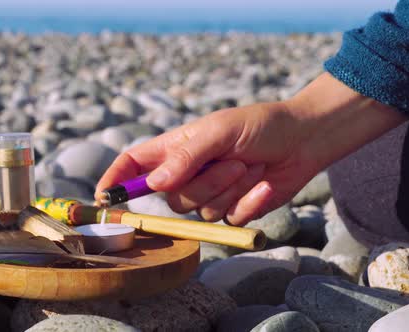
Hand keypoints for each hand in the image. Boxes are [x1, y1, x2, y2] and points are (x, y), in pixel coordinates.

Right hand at [96, 73, 404, 225]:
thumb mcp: (219, 131)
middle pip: (171, 197)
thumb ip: (186, 157)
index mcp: (175, 150)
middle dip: (204, 183)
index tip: (105, 197)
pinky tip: (262, 183)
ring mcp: (209, 194)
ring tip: (248, 166)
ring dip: (229, 189)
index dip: (116, 181)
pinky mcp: (232, 210)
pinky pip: (228, 220)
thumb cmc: (259, 125)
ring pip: (200, 211)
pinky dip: (248, 201)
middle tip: (232, 160)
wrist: (304, 141)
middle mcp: (187, 174)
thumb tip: (154, 184)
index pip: (134, 166)